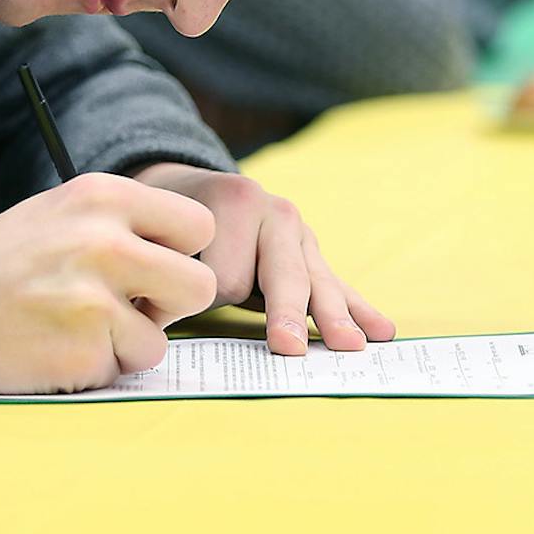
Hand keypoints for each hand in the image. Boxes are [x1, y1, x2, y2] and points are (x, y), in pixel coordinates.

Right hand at [0, 172, 216, 393]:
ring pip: (162, 340)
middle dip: (170, 307)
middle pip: (201, 285)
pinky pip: (121, 371)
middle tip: (126, 309)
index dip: (181, 254)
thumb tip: (188, 253)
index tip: (150, 268)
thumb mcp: (60, 213)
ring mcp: (94, 297)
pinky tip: (53, 349)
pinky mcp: (81, 349)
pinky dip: (94, 369)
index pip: (199, 225)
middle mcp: (105, 239)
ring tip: (76, 329)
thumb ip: (123, 224)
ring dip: (127, 345)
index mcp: (102, 195)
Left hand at [133, 163, 395, 355]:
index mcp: (234, 201)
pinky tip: (382, 330)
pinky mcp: (314, 257)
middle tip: (285, 346)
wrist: (189, 188)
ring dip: (332, 317)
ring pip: (318, 283)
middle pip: (283, 274)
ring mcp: (301, 235)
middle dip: (284, 312)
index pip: (226, 275)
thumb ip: (164, 274)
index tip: (179, 308)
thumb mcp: (159, 234)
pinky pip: (340, 287)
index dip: (203, 300)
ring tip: (348, 345)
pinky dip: (358, 310)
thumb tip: (151, 319)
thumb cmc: (170, 224)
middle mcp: (275, 212)